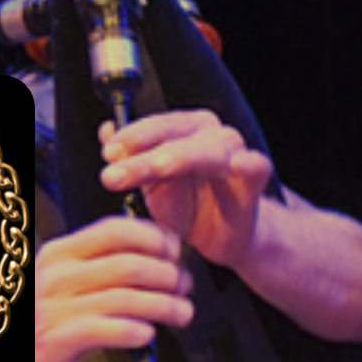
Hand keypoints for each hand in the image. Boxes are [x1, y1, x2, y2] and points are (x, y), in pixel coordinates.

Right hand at [31, 216, 192, 361]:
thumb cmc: (33, 319)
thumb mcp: (55, 280)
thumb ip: (92, 267)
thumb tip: (149, 260)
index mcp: (61, 252)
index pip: (116, 230)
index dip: (154, 236)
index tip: (174, 249)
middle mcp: (59, 273)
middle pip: (131, 263)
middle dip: (169, 273)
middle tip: (185, 285)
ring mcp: (58, 305)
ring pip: (128, 298)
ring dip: (165, 305)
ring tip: (183, 313)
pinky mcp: (60, 338)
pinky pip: (110, 329)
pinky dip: (137, 331)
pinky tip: (148, 335)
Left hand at [97, 109, 272, 268]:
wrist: (222, 236)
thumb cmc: (188, 206)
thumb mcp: (151, 185)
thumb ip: (132, 158)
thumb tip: (106, 131)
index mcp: (186, 130)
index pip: (156, 125)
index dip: (131, 136)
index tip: (108, 154)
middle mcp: (213, 135)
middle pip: (178, 135)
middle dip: (145, 153)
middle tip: (117, 171)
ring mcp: (237, 153)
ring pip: (210, 149)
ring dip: (182, 157)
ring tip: (160, 168)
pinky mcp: (254, 179)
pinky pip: (255, 167)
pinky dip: (248, 164)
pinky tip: (239, 165)